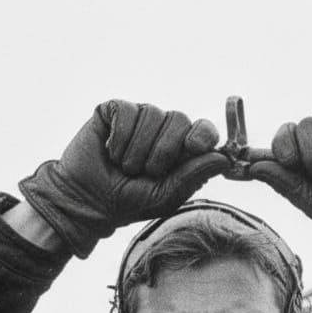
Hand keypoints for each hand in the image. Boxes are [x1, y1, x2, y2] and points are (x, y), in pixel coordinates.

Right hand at [18, 100, 229, 257]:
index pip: (203, 129)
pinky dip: (120, 137)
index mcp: (182, 149)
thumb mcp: (165, 196)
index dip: (202, 134)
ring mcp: (140, 118)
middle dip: (164, 150)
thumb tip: (224, 158)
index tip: (194, 146)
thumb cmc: (129, 202)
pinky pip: (128, 111)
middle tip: (146, 171)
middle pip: (180, 118)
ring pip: (153, 114)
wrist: (88, 201)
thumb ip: (193, 175)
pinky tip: (111, 151)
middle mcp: (164, 129)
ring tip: (125, 166)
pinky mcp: (115, 110)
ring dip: (138, 149)